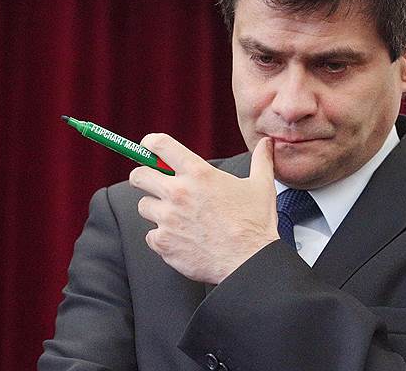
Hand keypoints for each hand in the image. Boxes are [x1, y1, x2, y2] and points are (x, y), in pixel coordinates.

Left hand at [131, 134, 278, 283]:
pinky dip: (161, 237)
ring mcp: (168, 219)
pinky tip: (180, 238)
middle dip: (143, 177)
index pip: (160, 145)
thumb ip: (261, 160)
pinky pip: (150, 235)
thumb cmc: (255, 224)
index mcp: (199, 174)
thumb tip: (266, 144)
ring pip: (144, 206)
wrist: (249, 262)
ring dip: (155, 209)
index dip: (150, 144)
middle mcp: (179, 193)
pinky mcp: (163, 243)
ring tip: (175, 216)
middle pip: (139, 175)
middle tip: (153, 183)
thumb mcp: (261, 186)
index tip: (149, 147)